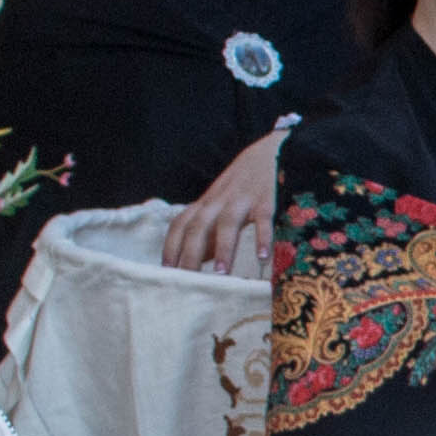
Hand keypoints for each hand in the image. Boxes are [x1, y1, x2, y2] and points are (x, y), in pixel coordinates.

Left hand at [163, 127, 284, 276]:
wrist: (269, 152)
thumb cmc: (241, 185)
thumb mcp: (220, 205)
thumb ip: (208, 232)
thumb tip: (194, 263)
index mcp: (205, 204)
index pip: (180, 225)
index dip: (171, 247)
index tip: (166, 272)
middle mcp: (218, 201)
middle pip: (198, 227)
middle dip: (191, 255)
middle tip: (189, 283)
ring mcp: (242, 199)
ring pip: (227, 224)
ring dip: (224, 249)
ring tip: (222, 274)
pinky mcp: (266, 199)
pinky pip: (262, 219)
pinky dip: (262, 237)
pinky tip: (263, 257)